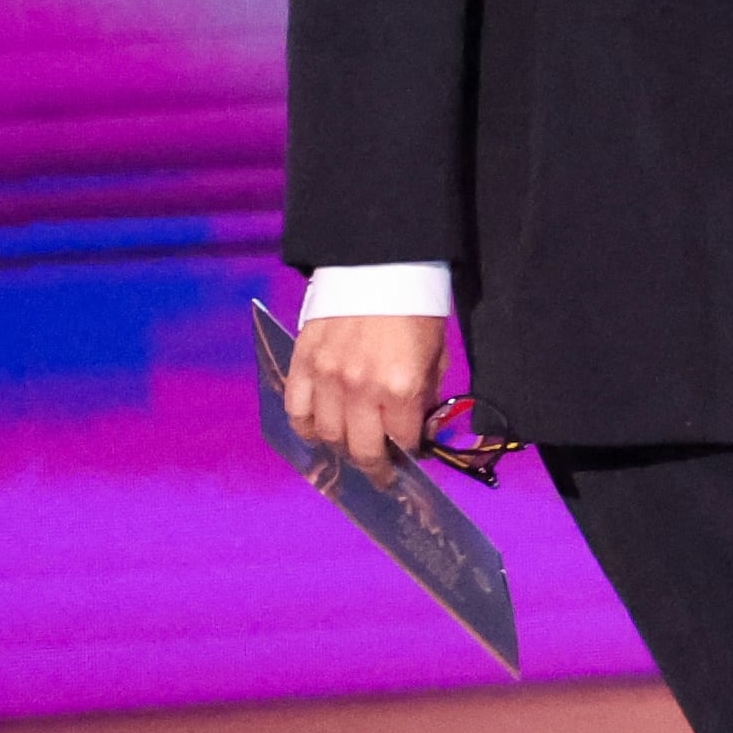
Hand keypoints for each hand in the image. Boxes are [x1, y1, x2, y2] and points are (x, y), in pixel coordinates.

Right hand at [288, 311, 449, 477]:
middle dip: (374, 465)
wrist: (378, 262)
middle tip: (380, 470)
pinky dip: (306, 427)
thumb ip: (425, 395)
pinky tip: (318, 430)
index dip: (408, 453)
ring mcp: (327, 378)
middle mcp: (361, 389)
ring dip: (341, 448)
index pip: (402, 442)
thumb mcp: (436, 354)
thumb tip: (416, 427)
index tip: (408, 456)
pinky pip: (297, 411)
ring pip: (327, 436)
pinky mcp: (303, 363)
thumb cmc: (414, 308)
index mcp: (401, 387)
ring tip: (351, 447)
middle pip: (362, 450)